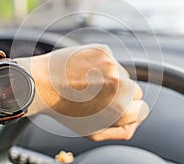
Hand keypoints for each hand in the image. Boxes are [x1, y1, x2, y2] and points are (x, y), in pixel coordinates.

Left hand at [24, 44, 149, 140]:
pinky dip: (102, 67)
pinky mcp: (103, 50)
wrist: (41, 83)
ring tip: (89, 84)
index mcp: (120, 108)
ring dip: (112, 80)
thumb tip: (136, 119)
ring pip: (124, 75)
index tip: (114, 108)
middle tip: (100, 97)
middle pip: (136, 92)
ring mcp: (112, 64)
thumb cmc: (64, 110)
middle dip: (122, 96)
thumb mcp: (93, 132)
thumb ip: (121, 130)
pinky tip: (86, 72)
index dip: (128, 111)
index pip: (142, 110)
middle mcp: (120, 84)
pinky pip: (112, 61)